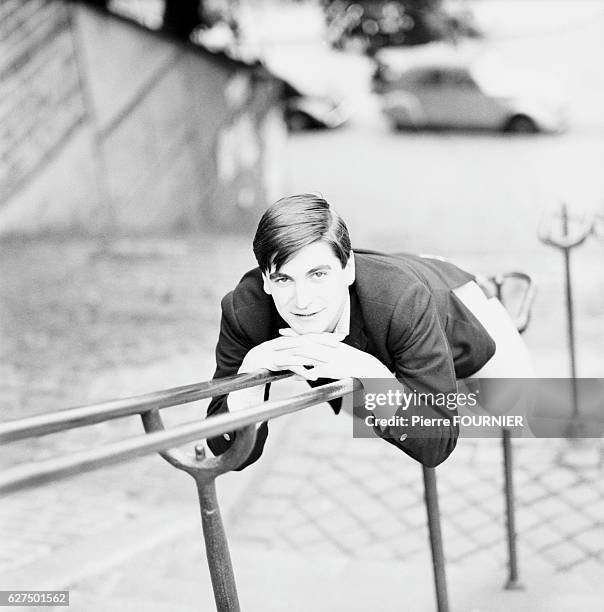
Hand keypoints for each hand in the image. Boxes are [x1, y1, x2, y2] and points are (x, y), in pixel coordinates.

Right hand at [228, 332, 346, 412]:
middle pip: (308, 340)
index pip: (312, 336)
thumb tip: (315, 358)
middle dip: (325, 342)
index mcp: (291, 340)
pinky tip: (311, 375)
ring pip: (300, 352)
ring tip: (328, 360)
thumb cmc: (270, 360)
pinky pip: (289, 365)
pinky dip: (300, 370)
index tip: (342, 337)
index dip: (327, 336)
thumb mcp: (287, 355)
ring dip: (315, 356)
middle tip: (339, 344)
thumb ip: (300, 355)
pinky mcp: (275, 361)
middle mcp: (287, 343)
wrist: (250, 363)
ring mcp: (280, 351)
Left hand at [276, 328, 392, 380]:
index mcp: (325, 343)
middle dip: (288, 341)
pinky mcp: (328, 367)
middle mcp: (323, 348)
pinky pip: (313, 370)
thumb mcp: (335, 358)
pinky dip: (302, 372)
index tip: (282, 332)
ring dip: (291, 356)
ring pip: (305, 355)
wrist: (364, 366)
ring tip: (278, 358)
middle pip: (301, 343)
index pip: (306, 336)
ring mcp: (325, 357)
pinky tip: (292, 376)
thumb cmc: (350, 362)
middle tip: (275, 340)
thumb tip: (312, 365)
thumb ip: (322, 362)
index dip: (293, 334)